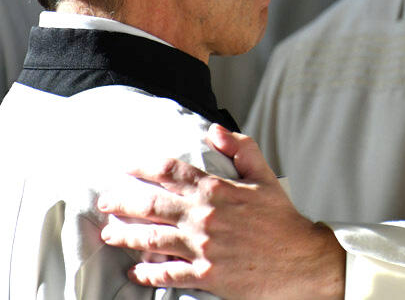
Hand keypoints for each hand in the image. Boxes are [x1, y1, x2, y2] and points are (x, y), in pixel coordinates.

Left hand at [97, 124, 344, 299]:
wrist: (299, 261)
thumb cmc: (282, 220)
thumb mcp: (265, 177)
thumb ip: (241, 149)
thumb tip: (215, 130)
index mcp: (218, 190)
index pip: (172, 172)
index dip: (145, 167)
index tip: (128, 167)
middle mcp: (205, 218)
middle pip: (153, 205)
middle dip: (124, 201)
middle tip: (105, 200)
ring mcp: (203, 248)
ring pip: (153, 239)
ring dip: (126, 235)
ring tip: (109, 233)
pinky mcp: (206, 275)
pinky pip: (168, 273)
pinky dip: (148, 273)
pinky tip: (135, 272)